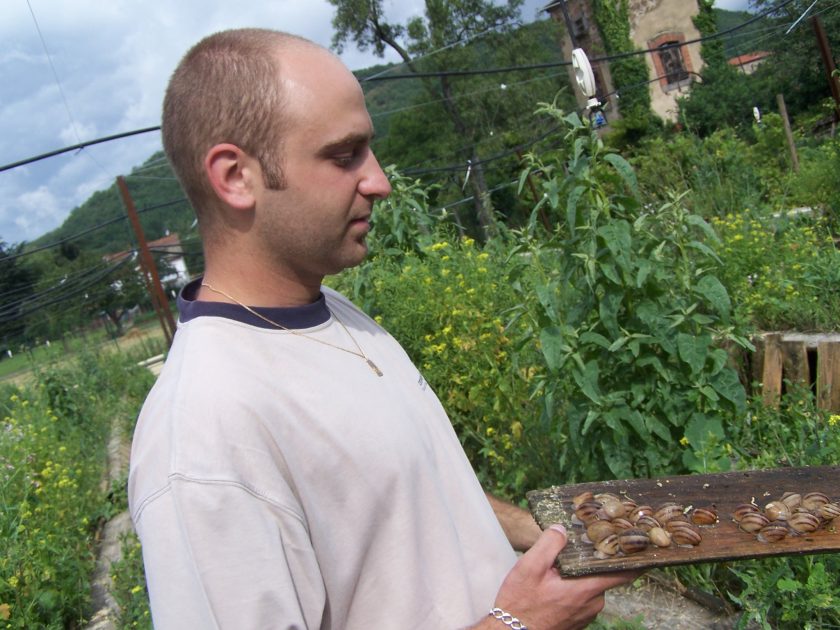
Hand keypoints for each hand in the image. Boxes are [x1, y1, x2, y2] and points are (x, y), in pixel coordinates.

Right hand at [478, 524, 640, 629]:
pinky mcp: (578, 620)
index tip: (645, 546)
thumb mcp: (529, 568)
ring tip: (559, 565)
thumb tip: (563, 530)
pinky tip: (555, 582)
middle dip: (592, 559)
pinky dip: (574, 586)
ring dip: (580, 574)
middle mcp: (593, 604)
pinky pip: (583, 596)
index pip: (622, 573)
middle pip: (602, 574)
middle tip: (580, 542)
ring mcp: (586, 614)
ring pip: (590, 585)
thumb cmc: (520, 604)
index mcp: (586, 590)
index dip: (635, 559)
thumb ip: (549, 545)